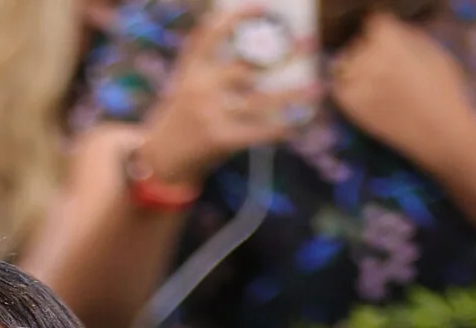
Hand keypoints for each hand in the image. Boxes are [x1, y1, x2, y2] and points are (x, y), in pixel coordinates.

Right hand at [134, 6, 313, 187]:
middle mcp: (200, 89)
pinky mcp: (220, 140)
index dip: (237, 17)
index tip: (263, 5)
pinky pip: (258, 132)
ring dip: (292, 94)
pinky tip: (298, 123)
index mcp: (192, 71)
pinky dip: (280, 128)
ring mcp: (210, 115)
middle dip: (282, 54)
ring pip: (261, 101)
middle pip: (248, 66)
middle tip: (308, 41)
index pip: (212, 34)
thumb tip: (238, 35)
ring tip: (316, 87)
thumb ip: (204, 60)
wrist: (159, 163)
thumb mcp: (183, 84)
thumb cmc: (179, 119)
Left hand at [330, 13, 475, 168]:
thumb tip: (389, 30)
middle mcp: (368, 58)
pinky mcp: (351, 107)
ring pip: (344, 64)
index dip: (380, 30)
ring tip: (372, 77)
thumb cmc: (443, 88)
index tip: (386, 36)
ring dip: (355, 67)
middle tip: (383, 61)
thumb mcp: (431, 49)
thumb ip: (405, 36)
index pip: (373, 21)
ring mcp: (356, 83)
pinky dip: (347, 86)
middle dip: (368, 48)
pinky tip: (364, 91)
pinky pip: (338, 89)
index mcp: (389, 39)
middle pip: (358, 43)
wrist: (439, 131)